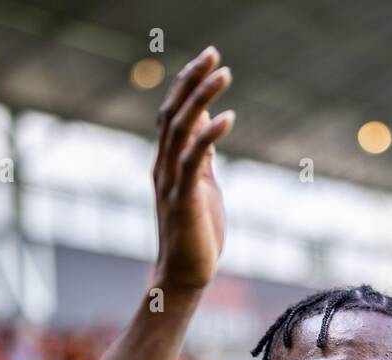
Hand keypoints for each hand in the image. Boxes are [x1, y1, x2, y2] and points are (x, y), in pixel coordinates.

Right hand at [151, 47, 234, 289]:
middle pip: (173, 113)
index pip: (173, 113)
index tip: (208, 58)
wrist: (184, 275)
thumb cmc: (196, 232)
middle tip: (213, 53)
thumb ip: (201, 155)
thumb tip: (209, 123)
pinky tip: (227, 117)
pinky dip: (209, 135)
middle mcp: (163, 167)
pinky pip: (193, 160)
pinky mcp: (183, 200)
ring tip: (224, 73)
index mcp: (167, 162)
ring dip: (201, 98)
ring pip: (181, 130)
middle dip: (191, 80)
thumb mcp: (201, 185)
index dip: (187, 84)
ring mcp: (170, 182)